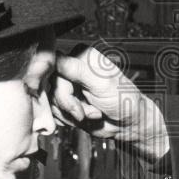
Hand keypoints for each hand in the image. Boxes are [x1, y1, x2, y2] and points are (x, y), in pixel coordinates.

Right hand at [52, 47, 169, 161]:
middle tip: (85, 111)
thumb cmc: (122, 100)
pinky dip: (67, 120)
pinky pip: (53, 113)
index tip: (57, 92)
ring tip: (92, 113)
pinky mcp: (65, 103)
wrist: (128, 123)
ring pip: (51, 102)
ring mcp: (67, 87)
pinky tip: (83, 118)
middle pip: (50, 86)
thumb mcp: (101, 82)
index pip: (53, 63)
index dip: (51, 78)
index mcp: (80, 56)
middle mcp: (71, 69)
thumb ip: (76, 69)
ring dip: (70, 113)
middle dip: (68, 103)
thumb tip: (53, 55)